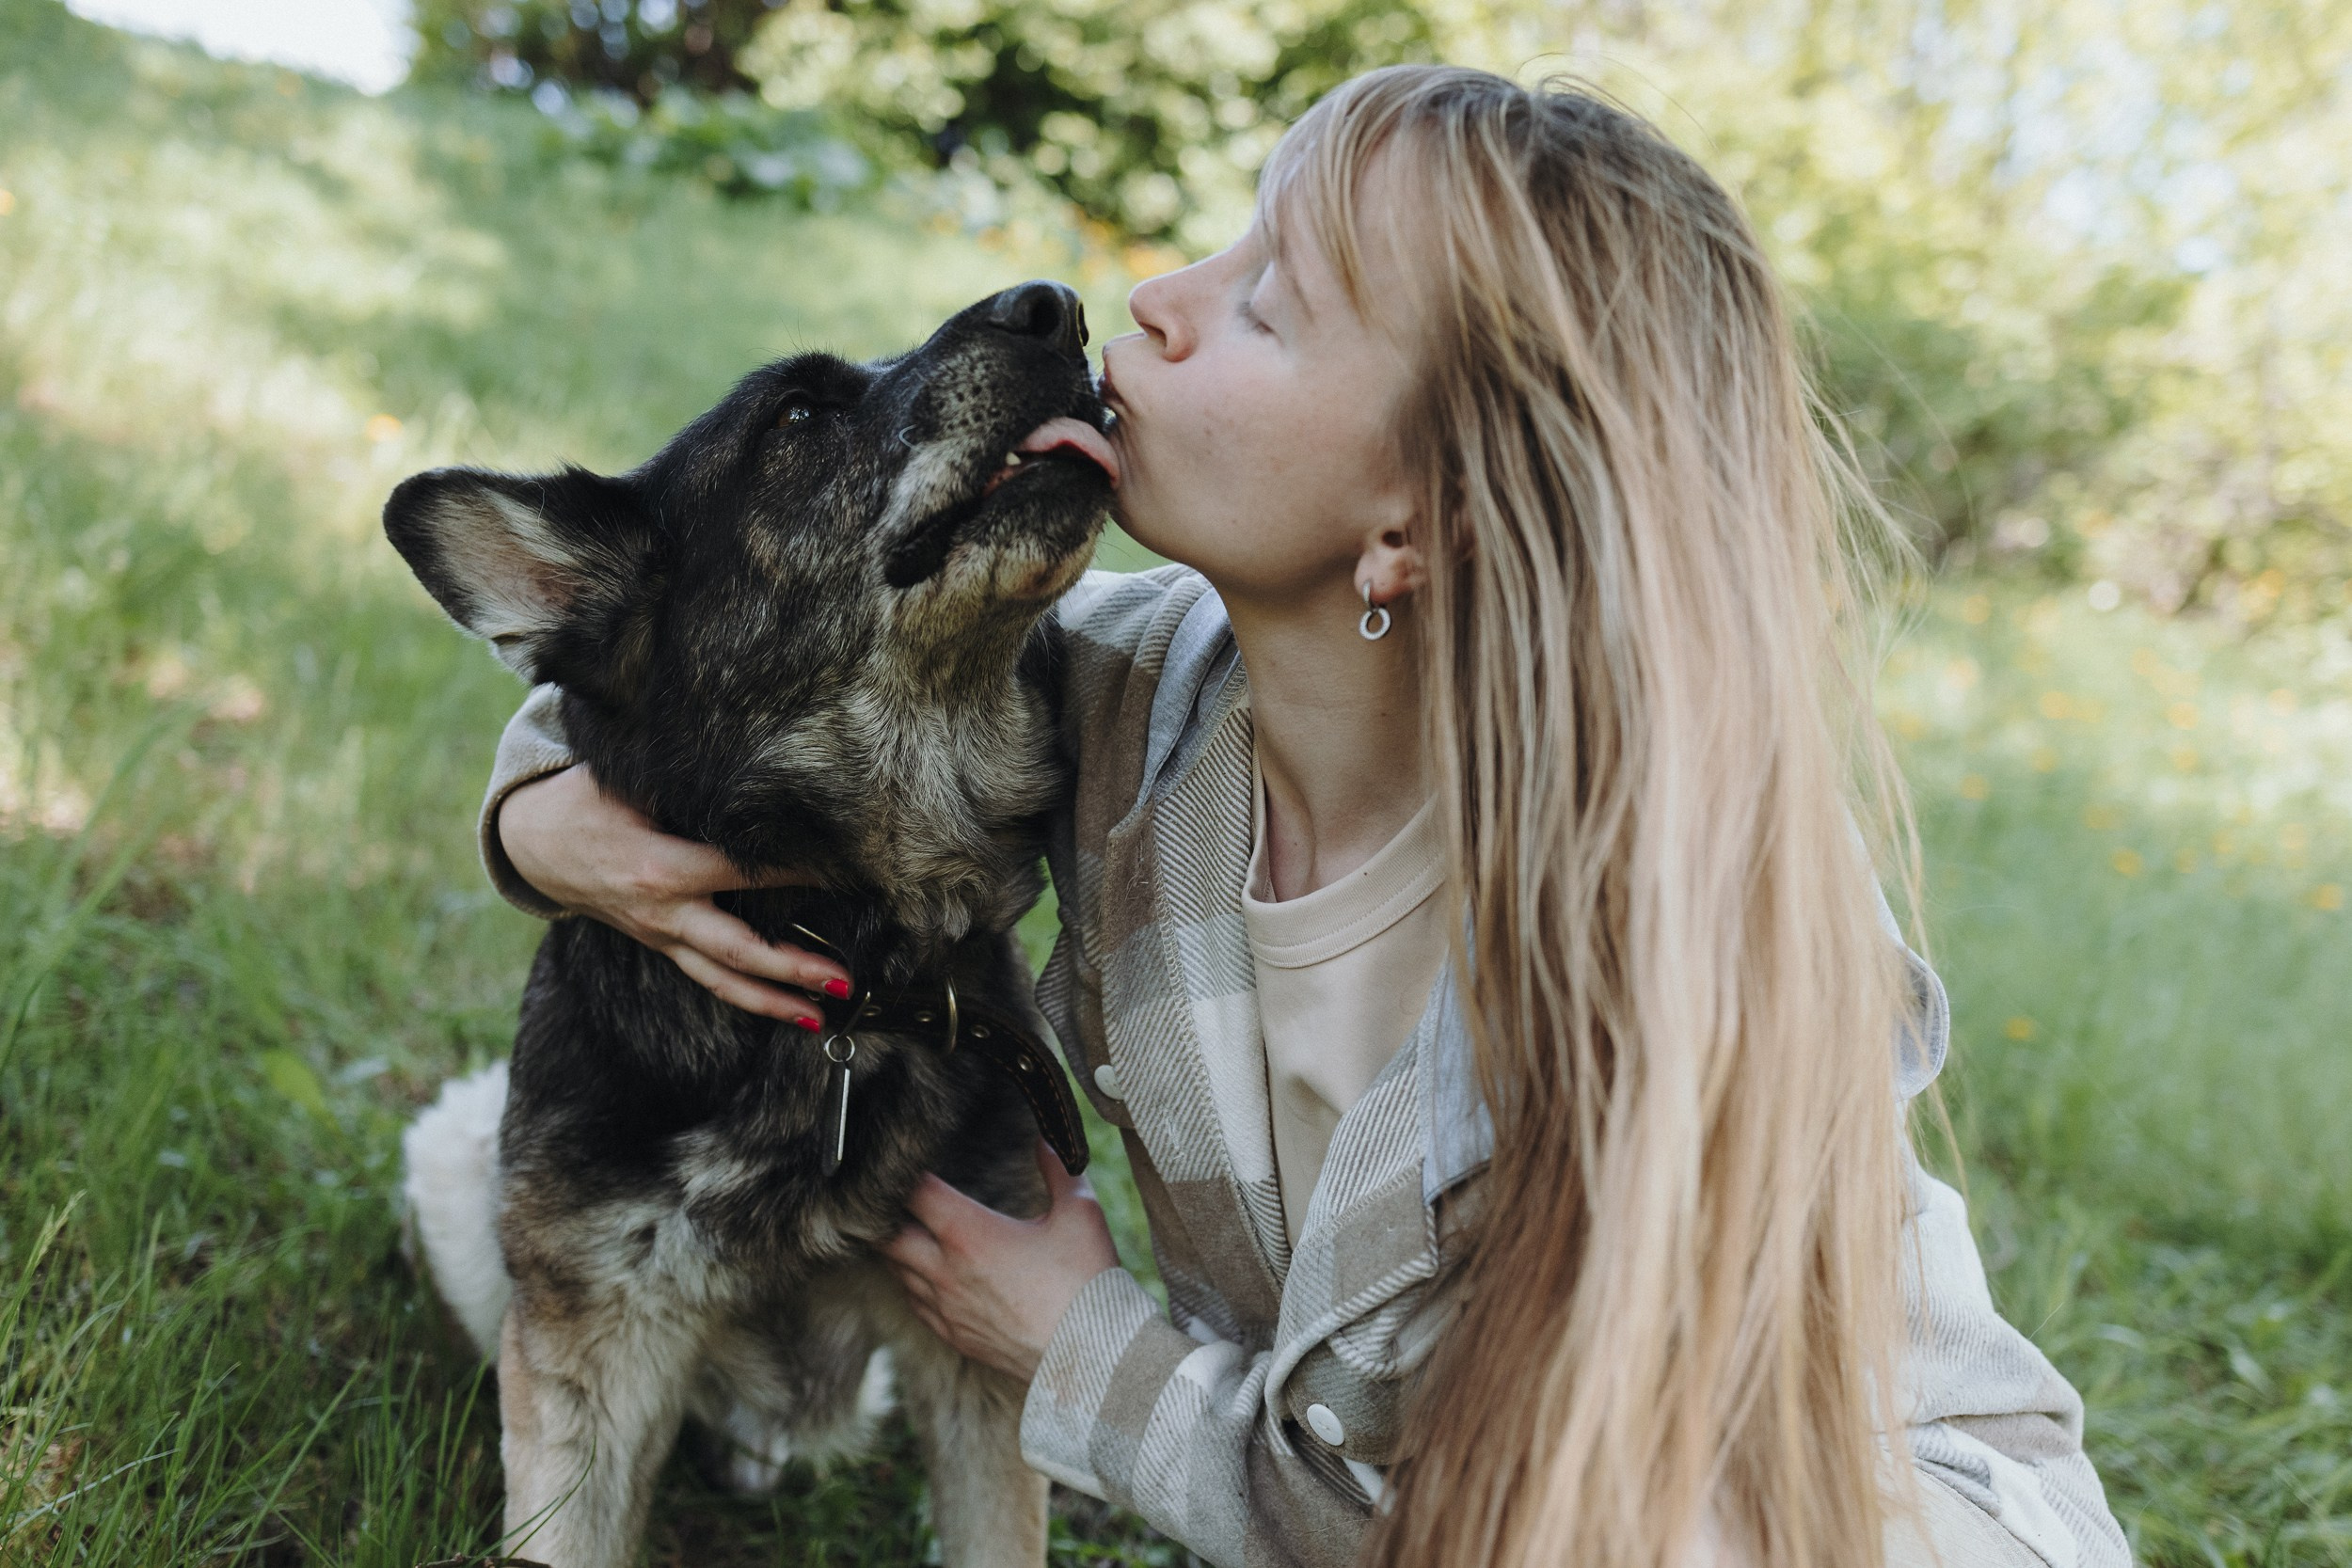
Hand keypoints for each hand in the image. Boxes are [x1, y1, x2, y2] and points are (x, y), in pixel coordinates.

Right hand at [497, 764, 847, 1025]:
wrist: (533, 845)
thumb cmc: (586, 803)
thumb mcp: (627, 783)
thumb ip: (685, 789)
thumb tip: (751, 777)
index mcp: (658, 869)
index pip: (738, 874)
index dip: (789, 875)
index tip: (839, 874)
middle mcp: (663, 914)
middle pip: (736, 951)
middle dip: (791, 969)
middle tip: (843, 980)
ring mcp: (660, 937)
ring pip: (721, 980)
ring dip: (773, 1002)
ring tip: (821, 1016)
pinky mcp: (661, 945)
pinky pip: (707, 978)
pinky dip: (746, 996)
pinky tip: (786, 1008)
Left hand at [880, 1141, 1122, 1381]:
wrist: (1090, 1359)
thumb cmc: (1085, 1283)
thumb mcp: (1080, 1214)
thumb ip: (1059, 1169)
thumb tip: (1047, 1138)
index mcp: (968, 1233)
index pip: (912, 1191)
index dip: (905, 1170)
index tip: (909, 1156)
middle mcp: (944, 1270)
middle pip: (884, 1233)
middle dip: (883, 1211)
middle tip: (892, 1192)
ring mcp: (944, 1306)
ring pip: (895, 1270)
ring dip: (897, 1247)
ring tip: (906, 1226)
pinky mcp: (953, 1335)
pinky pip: (914, 1302)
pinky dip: (913, 1282)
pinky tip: (928, 1271)